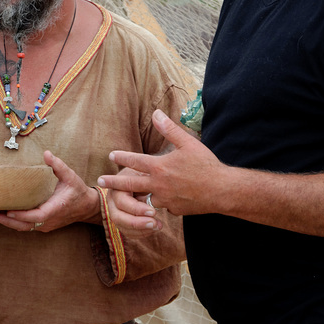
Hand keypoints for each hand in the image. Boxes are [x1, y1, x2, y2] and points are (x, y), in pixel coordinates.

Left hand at [0, 150, 98, 232]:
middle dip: (6, 221)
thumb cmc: (77, 191)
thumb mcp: (70, 176)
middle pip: (25, 226)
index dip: (23, 215)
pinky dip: (12, 222)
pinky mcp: (41, 225)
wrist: (86, 207)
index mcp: (55, 208)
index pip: (38, 216)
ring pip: (23, 228)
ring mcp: (45, 225)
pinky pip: (25, 226)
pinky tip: (0, 215)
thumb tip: (46, 154)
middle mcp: (48, 220)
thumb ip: (58, 166)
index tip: (9, 211)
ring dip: (6, 223)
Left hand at [97, 110, 225, 219]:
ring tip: (125, 195)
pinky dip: (160, 202)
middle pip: (130, 183)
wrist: (222, 191)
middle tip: (100, 181)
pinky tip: (163, 200)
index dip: (122, 157)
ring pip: (144, 198)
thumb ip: (169, 129)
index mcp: (160, 167)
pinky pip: (162, 206)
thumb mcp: (188, 143)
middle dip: (114, 182)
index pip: (135, 161)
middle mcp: (158, 185)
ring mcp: (165, 200)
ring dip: (136, 196)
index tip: (111, 155)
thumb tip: (156, 113)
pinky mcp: (173, 210)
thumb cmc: (206, 165)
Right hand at [104, 172, 158, 236]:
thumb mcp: (144, 174)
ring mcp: (115, 211)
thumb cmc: (144, 173)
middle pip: (118, 217)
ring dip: (141, 230)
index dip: (136, 209)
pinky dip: (141, 233)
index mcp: (116, 187)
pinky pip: (128, 232)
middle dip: (137, 223)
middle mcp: (112, 201)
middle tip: (155, 223)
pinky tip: (154, 229)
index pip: (122, 202)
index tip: (153, 212)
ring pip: (122, 227)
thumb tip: (154, 194)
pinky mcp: (121, 220)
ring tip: (158, 226)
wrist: (140, 176)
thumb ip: (145, 183)